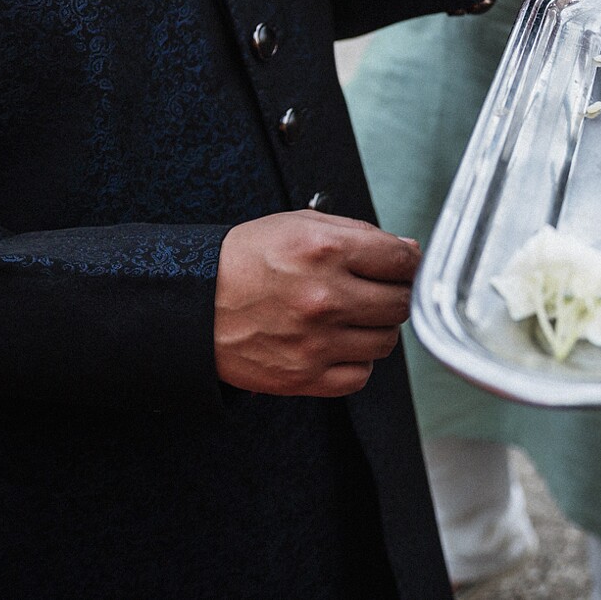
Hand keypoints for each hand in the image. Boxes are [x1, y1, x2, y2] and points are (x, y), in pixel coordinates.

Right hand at [213, 211, 421, 397]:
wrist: (192, 304)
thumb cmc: (244, 261)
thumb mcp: (299, 224)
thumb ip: (359, 232)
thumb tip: (405, 248)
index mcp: (325, 250)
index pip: (403, 260)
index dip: (408, 261)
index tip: (403, 265)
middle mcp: (325, 297)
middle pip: (400, 303)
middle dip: (394, 294)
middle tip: (376, 290)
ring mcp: (316, 341)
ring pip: (386, 341)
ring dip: (376, 329)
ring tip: (350, 316)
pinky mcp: (304, 377)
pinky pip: (360, 376)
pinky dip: (356, 362)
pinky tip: (337, 343)